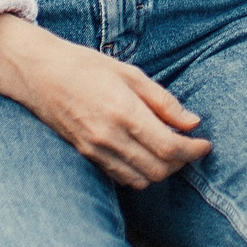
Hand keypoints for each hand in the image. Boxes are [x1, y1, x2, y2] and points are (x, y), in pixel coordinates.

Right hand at [0, 13, 210, 187]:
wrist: (41, 74)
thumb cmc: (87, 66)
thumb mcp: (131, 74)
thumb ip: (164, 101)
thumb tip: (193, 122)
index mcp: (125, 112)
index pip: (170, 147)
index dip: (193, 150)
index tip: (205, 144)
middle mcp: (110, 137)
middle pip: (159, 169)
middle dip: (181, 163)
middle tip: (191, 146)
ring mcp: (96, 151)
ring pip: (141, 179)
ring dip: (162, 170)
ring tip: (170, 151)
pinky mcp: (86, 157)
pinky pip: (121, 177)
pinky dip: (140, 173)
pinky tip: (146, 155)